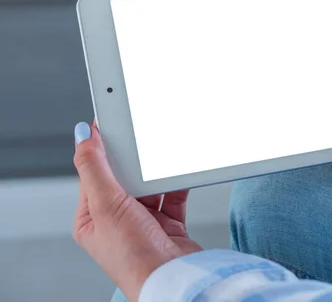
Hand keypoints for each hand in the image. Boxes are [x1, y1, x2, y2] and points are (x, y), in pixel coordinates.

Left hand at [72, 122, 201, 301]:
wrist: (173, 278)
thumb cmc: (134, 258)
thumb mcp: (106, 206)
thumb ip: (94, 168)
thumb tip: (82, 137)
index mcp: (92, 219)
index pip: (92, 174)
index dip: (100, 149)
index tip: (108, 124)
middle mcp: (117, 221)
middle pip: (123, 177)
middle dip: (132, 161)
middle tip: (138, 138)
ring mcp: (145, 222)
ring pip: (150, 185)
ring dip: (156, 174)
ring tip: (160, 160)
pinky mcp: (169, 224)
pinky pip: (173, 195)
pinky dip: (177, 184)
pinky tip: (179, 173)